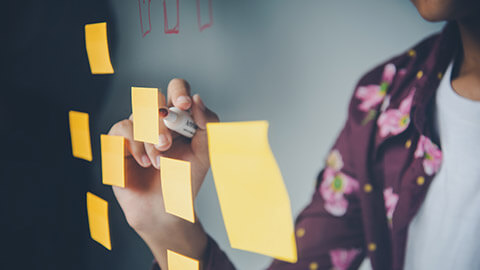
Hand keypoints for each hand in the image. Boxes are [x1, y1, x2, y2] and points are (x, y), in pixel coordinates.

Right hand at [108, 78, 217, 247]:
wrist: (165, 209)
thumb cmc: (184, 180)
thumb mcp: (204, 154)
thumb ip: (206, 126)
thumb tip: (198, 99)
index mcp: (179, 118)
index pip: (177, 89)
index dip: (179, 91)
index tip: (184, 105)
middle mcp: (157, 120)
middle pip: (155, 97)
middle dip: (162, 120)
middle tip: (168, 144)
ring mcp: (137, 129)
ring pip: (140, 115)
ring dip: (151, 140)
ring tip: (160, 163)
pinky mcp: (119, 142)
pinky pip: (123, 128)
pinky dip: (136, 146)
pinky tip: (144, 163)